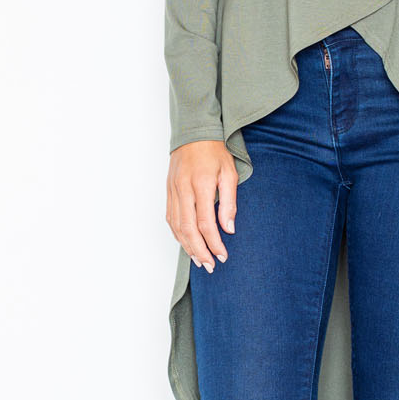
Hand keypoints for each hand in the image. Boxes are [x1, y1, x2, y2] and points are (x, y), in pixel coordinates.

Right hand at [166, 139, 237, 273]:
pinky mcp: (168, 191)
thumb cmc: (215, 152)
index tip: (223, 256)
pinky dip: (178, 234)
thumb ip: (229, 202)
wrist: (193, 133)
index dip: (214, 243)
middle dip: (199, 251)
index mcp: (202, 184)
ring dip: (187, 246)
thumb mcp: (230, 173)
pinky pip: (171, 218)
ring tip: (199, 260)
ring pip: (177, 226)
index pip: (206, 223)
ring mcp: (173, 191)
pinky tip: (187, 243)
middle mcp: (184, 189)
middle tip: (210, 266)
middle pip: (188, 229)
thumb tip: (228, 228)